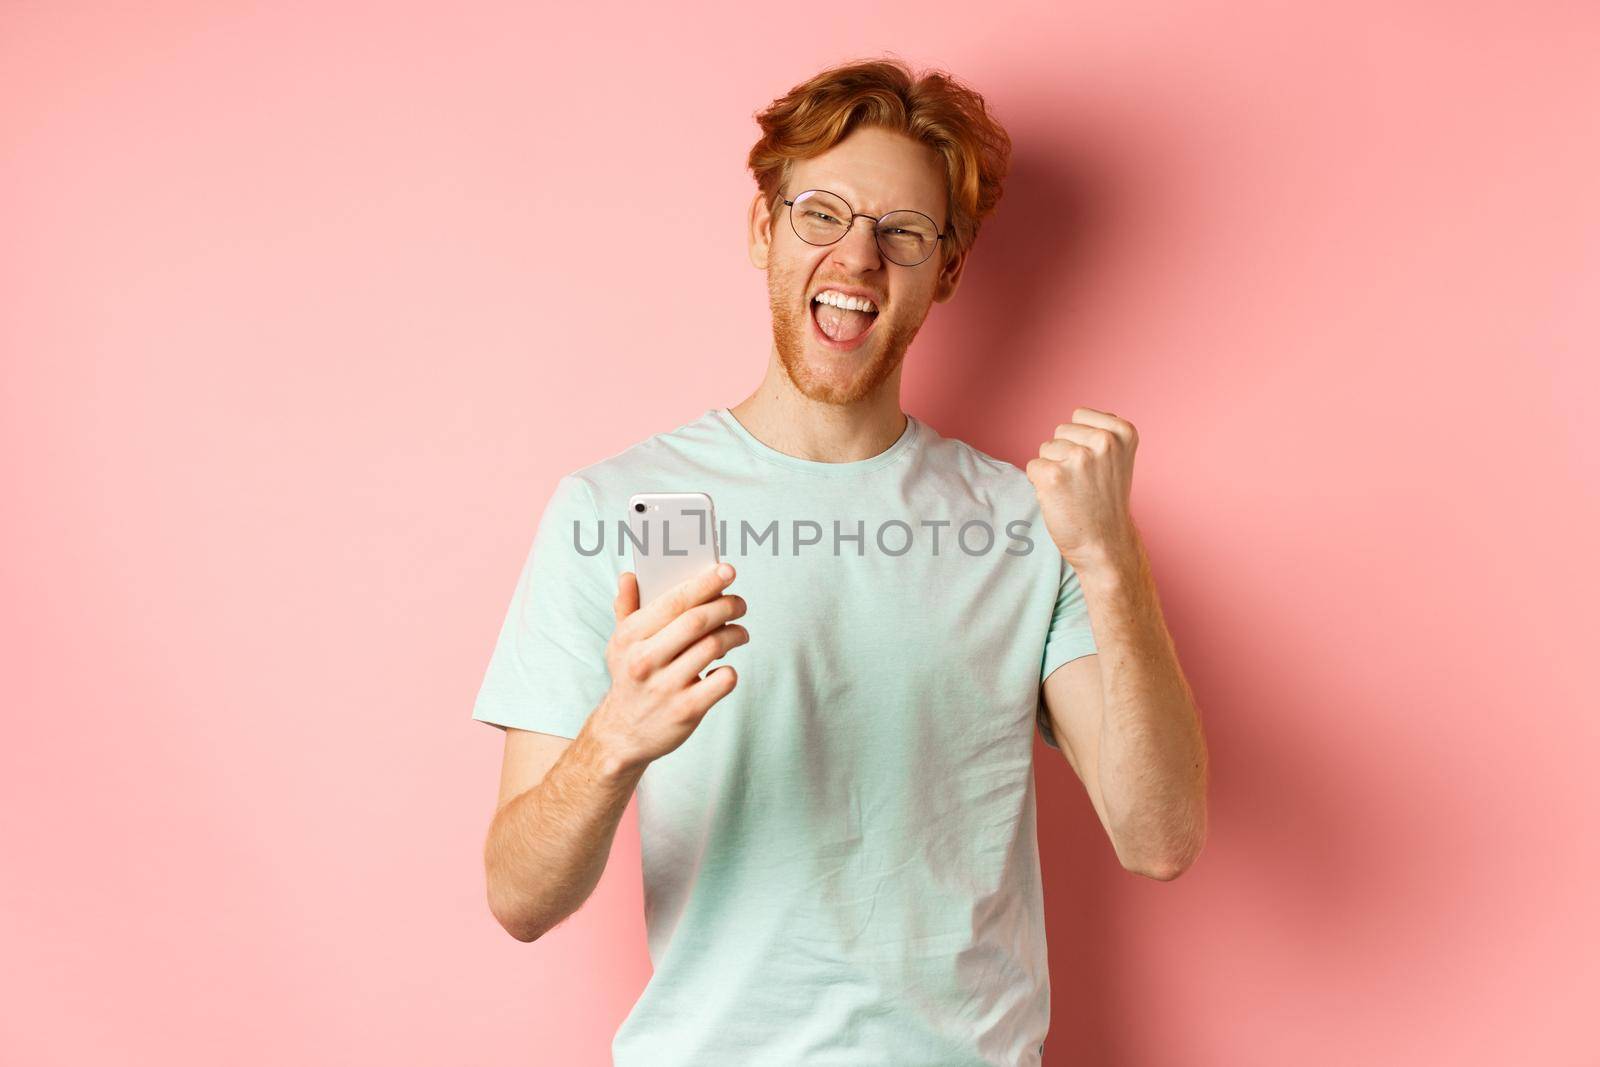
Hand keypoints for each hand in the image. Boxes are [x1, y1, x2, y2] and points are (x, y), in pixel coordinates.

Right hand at [587, 562, 748, 769]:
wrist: (622, 735)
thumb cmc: (629, 679)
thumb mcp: (619, 644)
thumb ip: (626, 607)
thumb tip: (630, 575)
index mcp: (630, 637)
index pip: (673, 601)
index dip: (705, 583)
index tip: (727, 571)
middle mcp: (646, 660)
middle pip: (697, 621)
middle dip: (727, 606)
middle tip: (740, 604)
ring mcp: (667, 687)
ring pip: (714, 646)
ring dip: (735, 634)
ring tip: (739, 632)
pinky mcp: (687, 710)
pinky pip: (722, 680)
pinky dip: (730, 670)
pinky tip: (723, 668)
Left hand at [1024, 407, 1138, 568]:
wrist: (1106, 543)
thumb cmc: (1106, 501)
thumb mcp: (1117, 458)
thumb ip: (1099, 433)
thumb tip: (1070, 422)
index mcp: (1123, 431)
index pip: (1079, 415)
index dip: (1080, 440)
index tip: (1096, 466)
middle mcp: (1103, 441)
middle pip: (1060, 431)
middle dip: (1065, 454)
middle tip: (1084, 482)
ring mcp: (1078, 458)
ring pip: (1045, 449)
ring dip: (1053, 469)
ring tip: (1074, 491)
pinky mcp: (1054, 476)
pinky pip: (1033, 467)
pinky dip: (1040, 484)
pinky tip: (1060, 499)